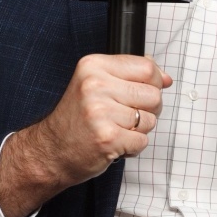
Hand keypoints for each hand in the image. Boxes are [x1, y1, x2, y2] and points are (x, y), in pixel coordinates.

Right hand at [0, 54, 170, 216]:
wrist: (51, 150)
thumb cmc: (76, 119)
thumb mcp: (96, 84)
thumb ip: (130, 75)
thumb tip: (165, 78)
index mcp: (93, 66)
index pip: (146, 67)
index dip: (154, 82)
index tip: (143, 91)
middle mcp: (95, 85)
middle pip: (153, 94)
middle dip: (147, 109)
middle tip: (125, 116)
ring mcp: (101, 112)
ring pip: (150, 119)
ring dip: (138, 130)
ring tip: (116, 129)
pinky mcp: (107, 138)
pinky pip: (142, 140)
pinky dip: (132, 147)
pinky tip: (114, 143)